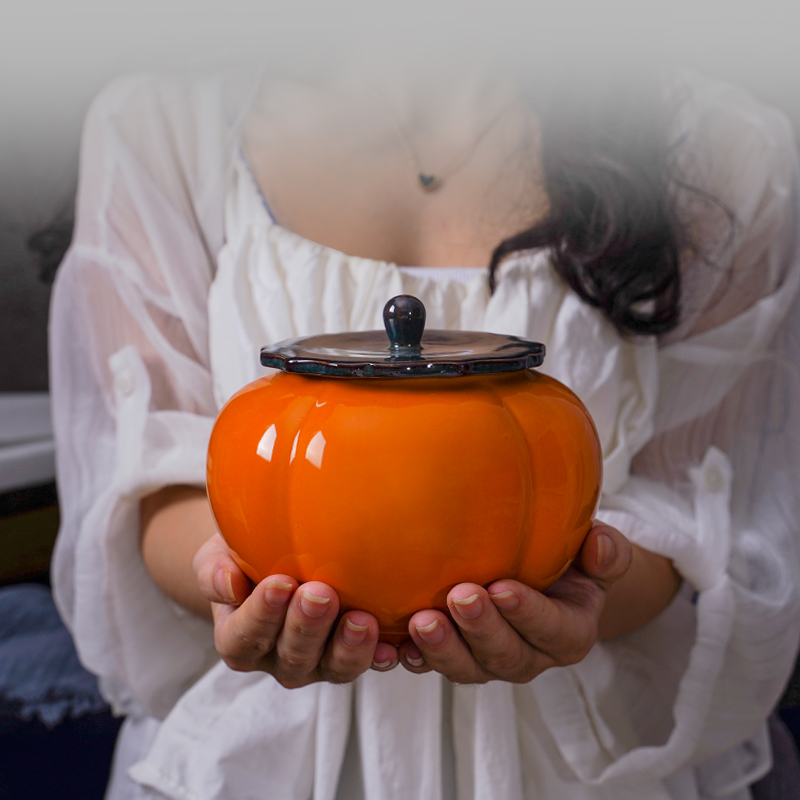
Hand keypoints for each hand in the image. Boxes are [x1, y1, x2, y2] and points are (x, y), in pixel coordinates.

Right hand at [193, 534, 399, 686]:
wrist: (280, 552)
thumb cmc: (246, 551)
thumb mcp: (220, 553)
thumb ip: (215, 569)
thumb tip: (227, 583)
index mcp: (239, 638)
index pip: (243, 637)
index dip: (261, 615)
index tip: (279, 583)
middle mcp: (277, 659)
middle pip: (291, 656)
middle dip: (307, 627)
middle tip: (321, 593)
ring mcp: (318, 663)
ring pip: (332, 668)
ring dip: (347, 646)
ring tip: (362, 619)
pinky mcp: (351, 656)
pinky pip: (368, 665)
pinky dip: (380, 657)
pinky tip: (393, 646)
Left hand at [397, 523, 632, 682]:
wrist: (545, 580)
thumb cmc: (570, 561)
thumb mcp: (596, 555)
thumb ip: (606, 553)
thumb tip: (599, 545)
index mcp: (568, 634)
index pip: (553, 630)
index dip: (528, 613)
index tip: (503, 587)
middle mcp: (529, 656)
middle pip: (505, 656)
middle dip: (481, 629)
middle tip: (460, 596)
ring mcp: (487, 661)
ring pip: (465, 668)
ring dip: (442, 648)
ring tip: (422, 621)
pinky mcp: (454, 655)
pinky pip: (431, 665)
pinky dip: (409, 659)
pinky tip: (390, 646)